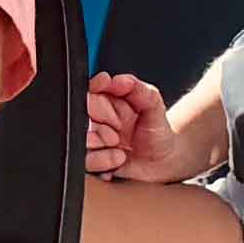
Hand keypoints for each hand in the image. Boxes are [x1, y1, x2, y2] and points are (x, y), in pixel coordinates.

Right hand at [82, 71, 205, 183]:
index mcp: (107, 101)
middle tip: (117, 132)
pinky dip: (103, 162)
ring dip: (100, 146)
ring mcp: (94, 140)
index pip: (90, 91)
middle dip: (100, 126)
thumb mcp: (154, 105)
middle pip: (81, 117)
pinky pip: (86, 162)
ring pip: (81, 141)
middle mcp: (96, 119)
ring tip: (120, 149)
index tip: (107, 96)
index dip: (97, 94)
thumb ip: (140, 90)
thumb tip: (120, 80)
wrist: (163, 159)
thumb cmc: (156, 129)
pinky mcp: (94, 160)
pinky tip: (119, 159)